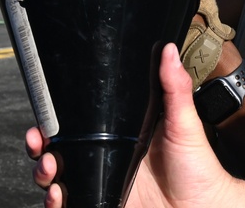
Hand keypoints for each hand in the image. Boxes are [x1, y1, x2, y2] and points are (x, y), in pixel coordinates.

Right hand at [27, 43, 240, 207]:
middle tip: (41, 143)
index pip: (80, 124)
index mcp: (121, 135)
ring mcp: (102, 183)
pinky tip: (59, 195)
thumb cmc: (196, 167)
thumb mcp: (185, 123)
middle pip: (60, 151)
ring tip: (50, 169)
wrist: (202, 207)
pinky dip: (57, 202)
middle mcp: (107, 159)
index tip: (44, 116)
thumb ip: (175, 88)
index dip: (56, 120)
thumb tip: (168, 51)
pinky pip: (70, 204)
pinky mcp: (103, 204)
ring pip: (58, 179)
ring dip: (44, 173)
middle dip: (42, 147)